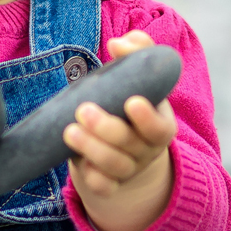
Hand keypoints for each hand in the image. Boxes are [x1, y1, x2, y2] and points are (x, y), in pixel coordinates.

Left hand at [63, 30, 176, 230]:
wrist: (124, 141)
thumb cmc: (125, 98)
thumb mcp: (135, 76)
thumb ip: (135, 52)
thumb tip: (119, 43)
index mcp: (160, 123)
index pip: (161, 126)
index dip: (148, 117)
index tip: (130, 102)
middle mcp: (147, 149)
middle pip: (132, 145)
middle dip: (107, 128)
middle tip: (83, 110)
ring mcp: (129, 168)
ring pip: (115, 166)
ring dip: (92, 149)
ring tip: (70, 131)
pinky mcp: (111, 182)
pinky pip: (104, 187)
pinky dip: (93, 177)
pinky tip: (77, 162)